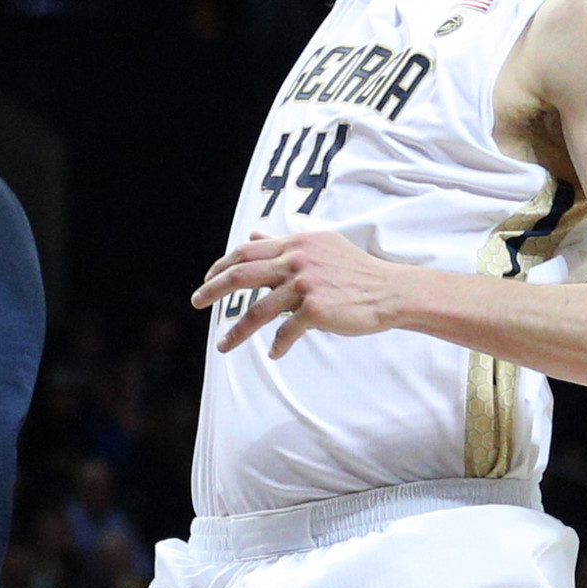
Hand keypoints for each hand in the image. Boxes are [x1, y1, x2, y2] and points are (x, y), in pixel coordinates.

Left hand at [193, 231, 404, 356]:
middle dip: (213, 290)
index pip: (246, 252)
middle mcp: (296, 259)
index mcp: (295, 243)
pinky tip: (275, 354)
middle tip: (196, 302)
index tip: (208, 280)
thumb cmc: (355, 270)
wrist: (390, 290)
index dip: (222, 265)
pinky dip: (278, 345)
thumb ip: (284, 242)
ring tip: (223, 346)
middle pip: (241, 275)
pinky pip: (287, 331)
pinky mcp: (316, 308)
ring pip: (258, 310)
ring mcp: (305, 284)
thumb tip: (254, 233)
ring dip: (236, 331)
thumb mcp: (319, 246)